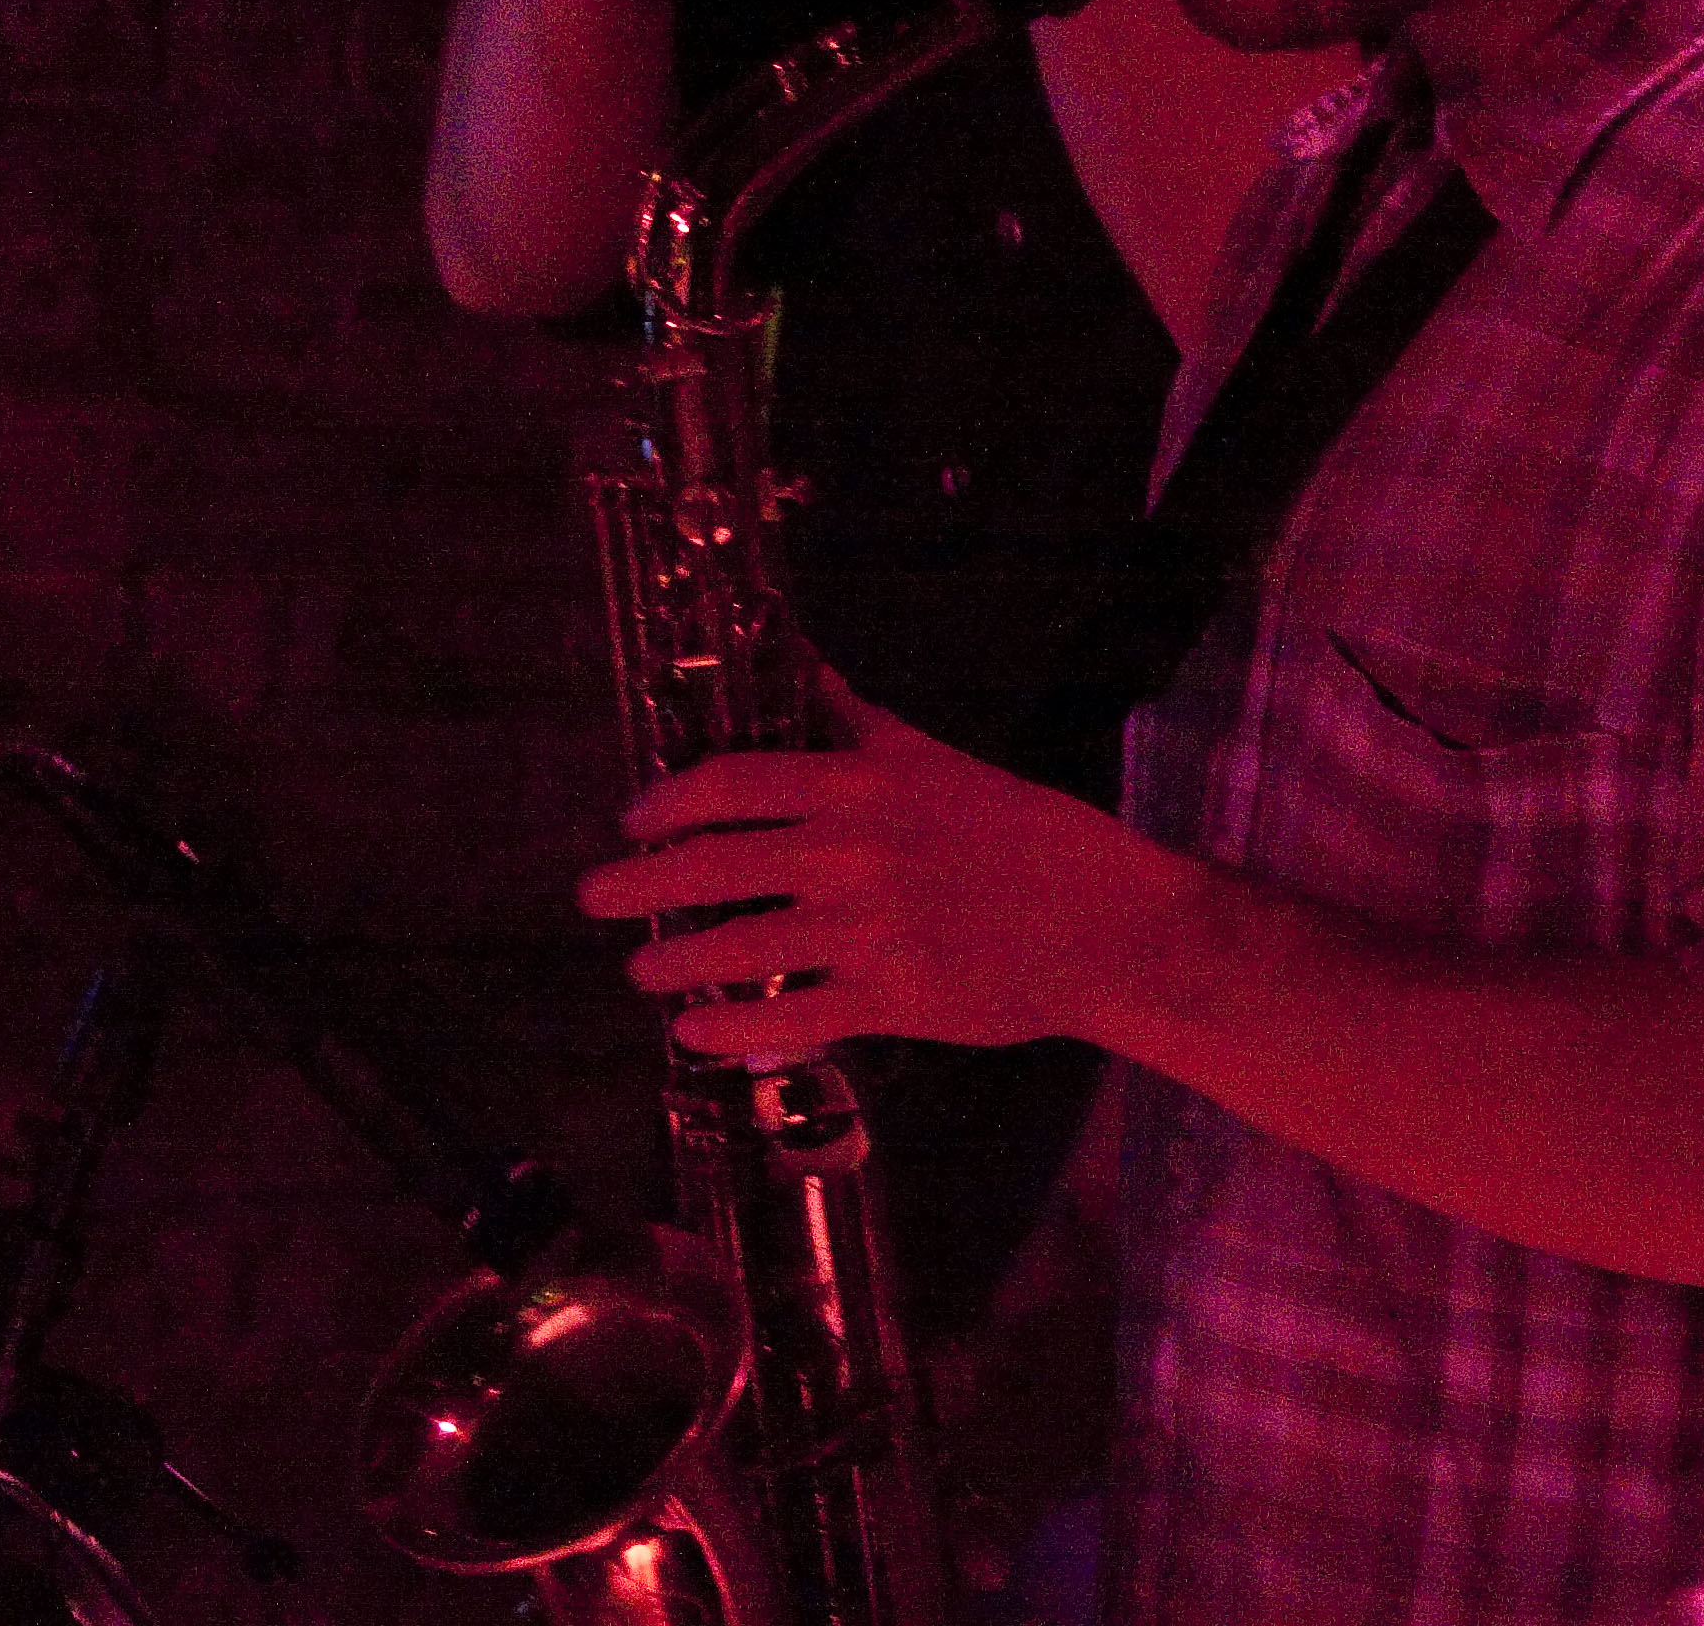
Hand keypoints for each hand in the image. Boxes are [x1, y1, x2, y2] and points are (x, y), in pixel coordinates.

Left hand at [575, 676, 1176, 1066]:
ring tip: (640, 975)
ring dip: (672, 964)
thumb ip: (863, 726)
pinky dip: (729, 1028)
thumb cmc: (1031, 837)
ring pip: (736, 946)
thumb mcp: (942, 763)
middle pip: (711, 866)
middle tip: (594, 897)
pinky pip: (785, 1016)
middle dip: (638, 885)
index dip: (667, 803)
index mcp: (863, 785)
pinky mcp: (888, 1000)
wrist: (1108, 928)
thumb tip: (810, 670)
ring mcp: (866, 929)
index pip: (733, 784)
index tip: (631, 820)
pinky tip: (696, 1034)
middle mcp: (851, 852)